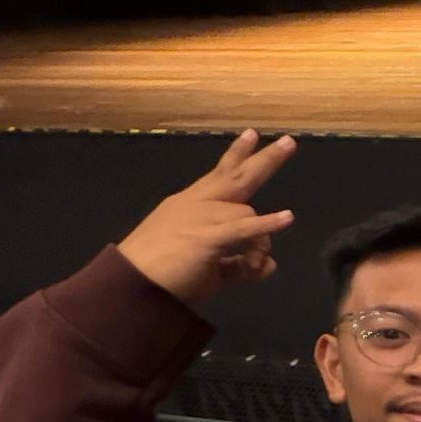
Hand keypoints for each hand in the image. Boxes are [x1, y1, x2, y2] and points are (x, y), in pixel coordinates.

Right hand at [115, 129, 297, 309]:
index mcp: (190, 204)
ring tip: (253, 265)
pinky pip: (243, 228)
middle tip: (289, 142)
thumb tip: (271, 265)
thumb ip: (240, 265)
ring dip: (259, 242)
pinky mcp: (207, 238)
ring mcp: (200, 218)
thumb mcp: (209, 268)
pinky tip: (287, 218)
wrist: (132, 286)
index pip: (218, 175)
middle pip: (236, 175)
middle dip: (265, 159)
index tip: (250, 135)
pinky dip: (266, 224)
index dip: (236, 155)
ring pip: (247, 215)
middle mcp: (196, 203)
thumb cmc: (163, 277)